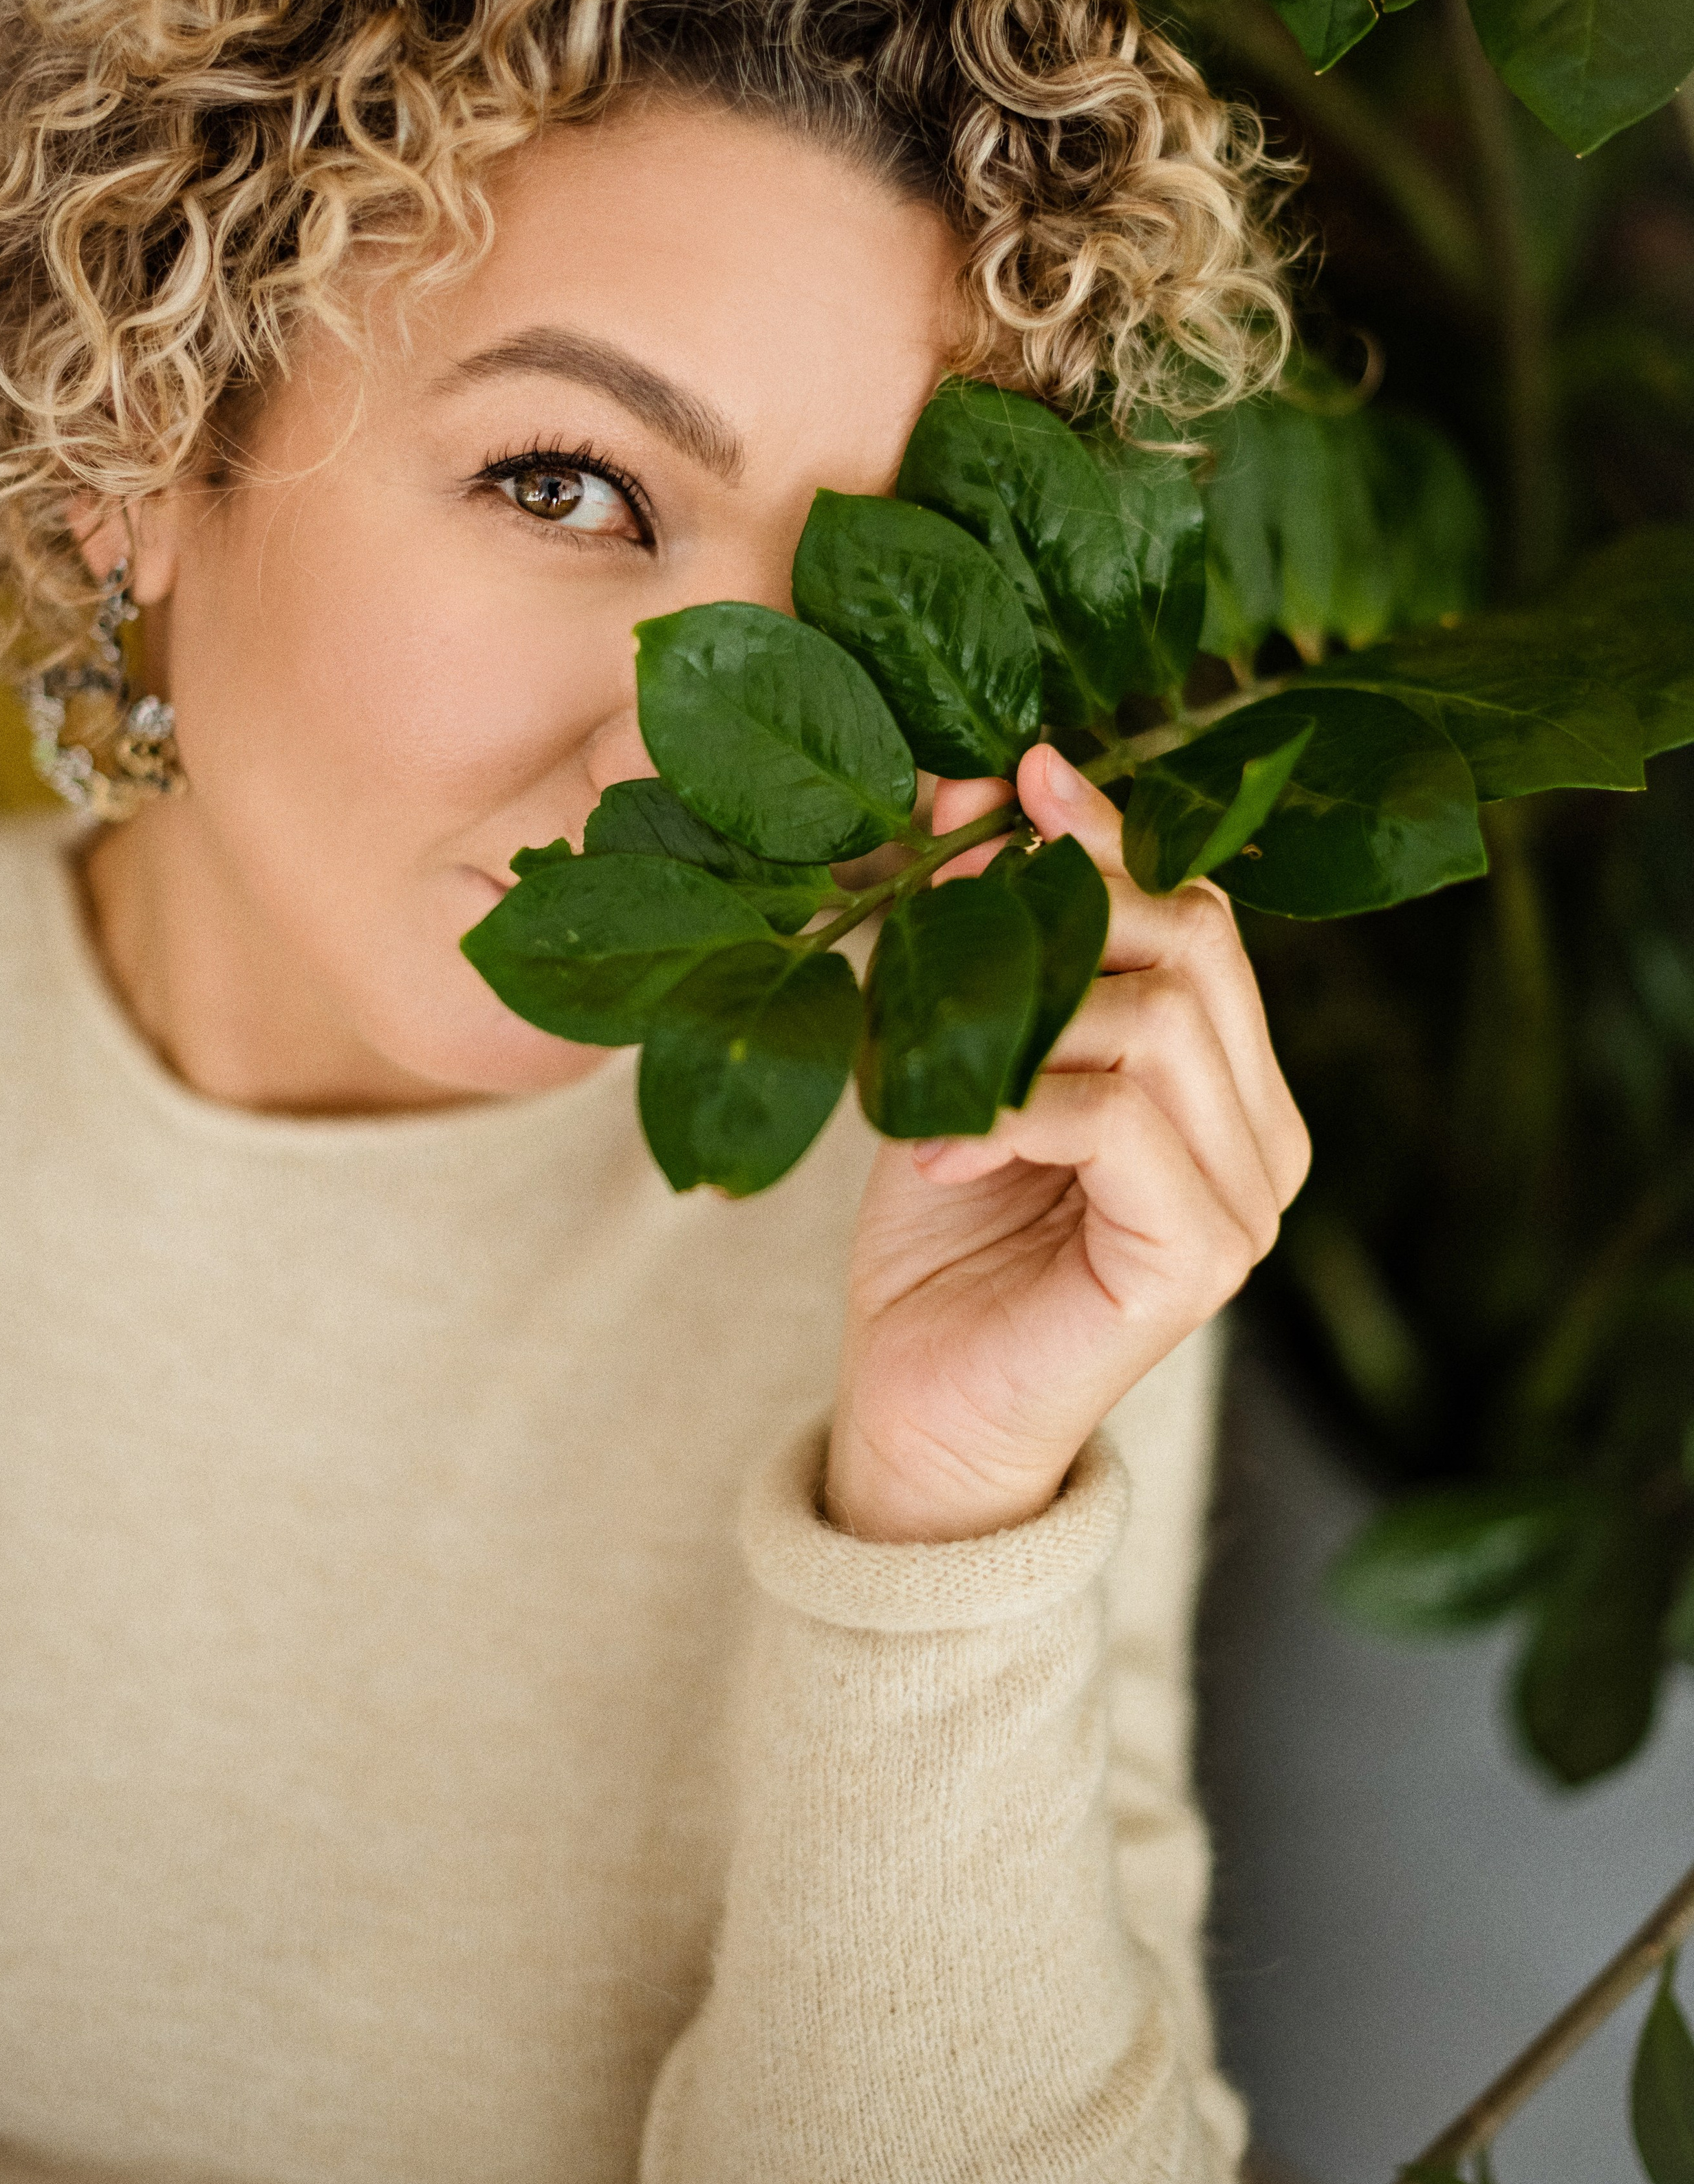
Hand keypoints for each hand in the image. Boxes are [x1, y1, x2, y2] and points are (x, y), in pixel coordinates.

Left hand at [823, 743, 1310, 1544]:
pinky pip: (1117, 1121)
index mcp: (1228, 1082)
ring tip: (923, 1060)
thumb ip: (983, 936)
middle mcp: (1263, 1136)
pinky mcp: (1201, 1260)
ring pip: (1160, 1024)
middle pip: (1195, 951)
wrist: (919, 1412)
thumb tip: (971, 788)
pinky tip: (932, 1145)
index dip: (1113, 841)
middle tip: (948, 912)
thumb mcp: (954, 1053)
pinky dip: (1009, 1106)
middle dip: (1067, 907)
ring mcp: (1247, 1204)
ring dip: (1024, 1013)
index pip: (1200, 920)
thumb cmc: (941, 1236)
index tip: (1023, 771)